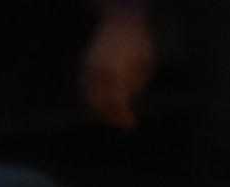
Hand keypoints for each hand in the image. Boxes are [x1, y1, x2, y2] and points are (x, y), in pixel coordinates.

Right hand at [80, 7, 153, 127]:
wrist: (120, 19)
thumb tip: (129, 95)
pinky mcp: (84, 65)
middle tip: (122, 120)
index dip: (123, 116)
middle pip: (101, 104)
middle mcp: (99, 74)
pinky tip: (101, 101)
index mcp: (115, 74)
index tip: (131, 124)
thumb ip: (137, 82)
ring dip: (100, 108)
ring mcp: (89, 69)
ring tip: (112, 113)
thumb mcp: (145, 63)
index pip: (116, 103)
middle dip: (112, 115)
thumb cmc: (137, 40)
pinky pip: (85, 87)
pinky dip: (92, 97)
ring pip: (90, 98)